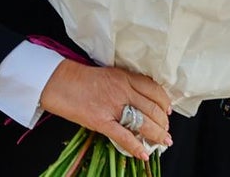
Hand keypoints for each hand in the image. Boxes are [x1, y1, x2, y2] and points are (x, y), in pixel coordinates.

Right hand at [39, 60, 172, 160]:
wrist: (60, 82)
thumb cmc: (84, 79)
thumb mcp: (111, 75)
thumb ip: (128, 85)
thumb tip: (143, 100)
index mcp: (126, 77)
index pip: (154, 90)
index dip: (165, 103)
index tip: (168, 111)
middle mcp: (123, 91)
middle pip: (152, 109)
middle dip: (163, 123)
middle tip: (166, 130)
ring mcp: (113, 106)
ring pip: (143, 123)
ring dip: (156, 135)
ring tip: (163, 142)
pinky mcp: (101, 121)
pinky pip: (123, 136)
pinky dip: (136, 147)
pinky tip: (144, 154)